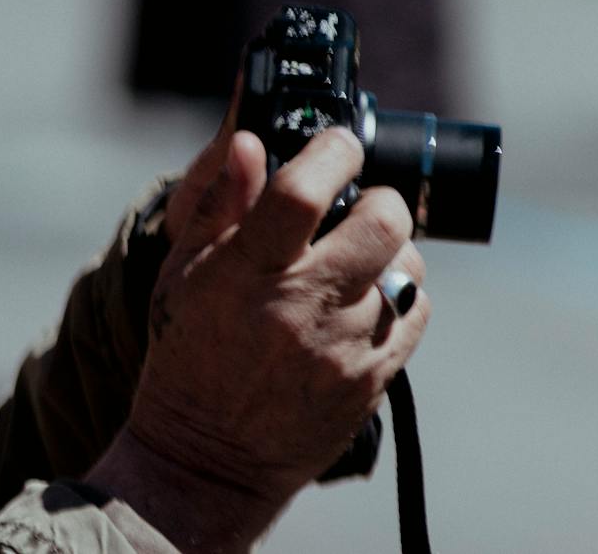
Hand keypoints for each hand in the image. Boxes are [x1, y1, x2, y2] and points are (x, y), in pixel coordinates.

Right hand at [90, 124, 429, 551]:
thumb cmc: (188, 351)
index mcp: (245, 274)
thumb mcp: (183, 273)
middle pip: (381, 223)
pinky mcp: (373, 379)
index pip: (301, 193)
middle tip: (358, 201)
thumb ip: (221, 204)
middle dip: (378, 198)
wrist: (209, 456)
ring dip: (389, 249)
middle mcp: (300, 307)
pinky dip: (399, 293)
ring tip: (357, 256)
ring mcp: (344, 347)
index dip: (330, 152)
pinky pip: (414, 312)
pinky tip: (366, 297)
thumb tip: (249, 142)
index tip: (337, 142)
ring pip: (407, 266)